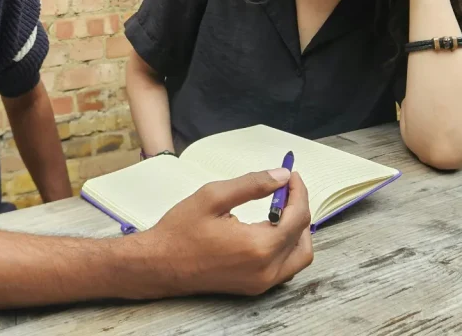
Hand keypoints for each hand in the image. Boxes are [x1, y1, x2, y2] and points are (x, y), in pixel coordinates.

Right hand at [139, 169, 312, 296]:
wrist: (158, 265)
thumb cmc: (180, 230)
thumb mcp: (213, 196)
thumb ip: (252, 184)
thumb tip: (283, 176)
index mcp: (258, 246)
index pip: (297, 217)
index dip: (298, 192)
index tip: (291, 175)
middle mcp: (266, 269)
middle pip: (303, 237)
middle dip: (299, 209)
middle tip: (286, 190)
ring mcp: (261, 282)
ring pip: (299, 256)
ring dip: (297, 231)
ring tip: (281, 208)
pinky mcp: (254, 288)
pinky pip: (285, 268)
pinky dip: (287, 247)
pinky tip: (271, 229)